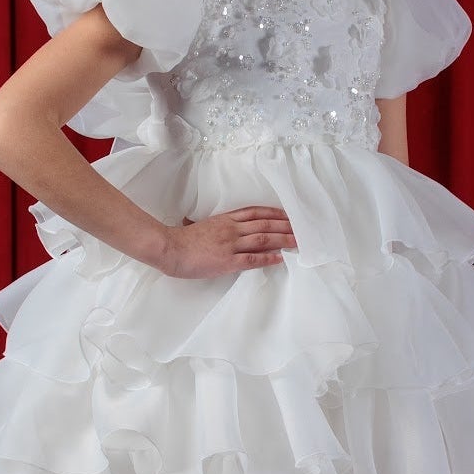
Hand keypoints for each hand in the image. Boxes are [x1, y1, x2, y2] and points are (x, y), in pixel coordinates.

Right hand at [158, 205, 295, 278]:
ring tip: (298, 242)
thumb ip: (215, 225)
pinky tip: (280, 258)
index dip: (275, 213)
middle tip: (303, 229)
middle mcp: (232, 229)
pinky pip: (252, 258)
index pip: (256, 212)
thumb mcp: (201, 225)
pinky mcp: (227, 261)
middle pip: (265, 224)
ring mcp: (230, 244)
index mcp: (225, 219)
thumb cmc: (182, 239)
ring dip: (283, 240)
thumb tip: (218, 227)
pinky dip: (268, 258)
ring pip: (263, 239)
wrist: (170, 248)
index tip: (289, 216)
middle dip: (286, 226)